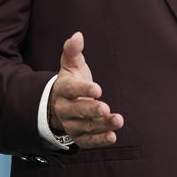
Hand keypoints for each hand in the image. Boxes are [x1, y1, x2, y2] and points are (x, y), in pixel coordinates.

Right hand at [48, 31, 123, 147]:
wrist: (59, 105)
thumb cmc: (71, 81)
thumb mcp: (71, 65)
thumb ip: (73, 51)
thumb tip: (77, 35)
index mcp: (63, 89)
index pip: (71, 89)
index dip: (83, 90)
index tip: (98, 89)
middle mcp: (64, 109)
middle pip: (76, 110)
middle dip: (91, 109)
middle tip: (105, 108)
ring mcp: (71, 124)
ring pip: (85, 126)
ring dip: (101, 125)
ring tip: (118, 120)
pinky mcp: (78, 136)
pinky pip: (88, 141)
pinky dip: (99, 140)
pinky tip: (113, 136)